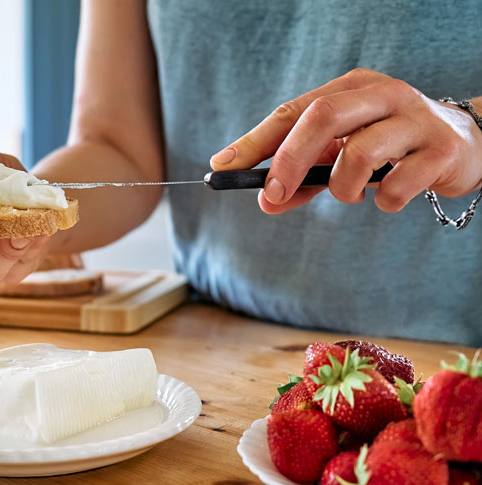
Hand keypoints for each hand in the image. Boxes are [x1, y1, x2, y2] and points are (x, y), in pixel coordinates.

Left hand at [209, 68, 481, 213]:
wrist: (465, 145)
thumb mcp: (341, 155)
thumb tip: (266, 202)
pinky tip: (389, 197)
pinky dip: (384, 201)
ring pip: (359, 153)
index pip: (292, 112)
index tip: (222, 166)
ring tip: (351, 195)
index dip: (254, 142)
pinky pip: (398, 184)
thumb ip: (303, 177)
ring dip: (342, 189)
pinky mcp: (442, 149)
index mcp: (351, 88)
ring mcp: (415, 119)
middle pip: (322, 117)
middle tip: (273, 195)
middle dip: (288, 160)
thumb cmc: (390, 148)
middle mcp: (382, 94)